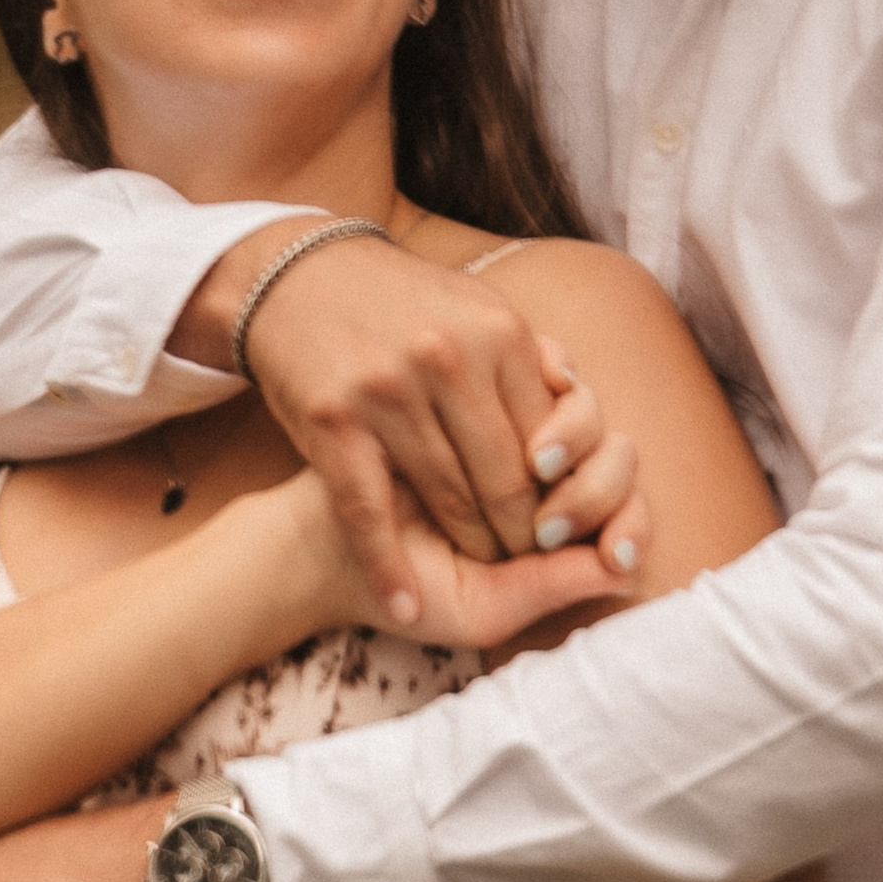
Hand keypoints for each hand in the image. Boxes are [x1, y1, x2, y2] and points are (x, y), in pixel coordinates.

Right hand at [218, 233, 650, 620]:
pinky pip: (370, 514)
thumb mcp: (480, 314)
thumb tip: (584, 422)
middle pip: (509, 481)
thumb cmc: (405, 309)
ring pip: (450, 501)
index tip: (559, 528)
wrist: (298, 277)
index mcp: (500, 334)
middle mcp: (450, 359)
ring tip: (475, 573)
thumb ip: (534, 367)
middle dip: (522, 535)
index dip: (561, 497)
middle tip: (521, 559)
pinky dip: (389, 569)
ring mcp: (388, 390)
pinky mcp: (334, 420)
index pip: (554, 443)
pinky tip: (405, 604)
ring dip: (467, 550)